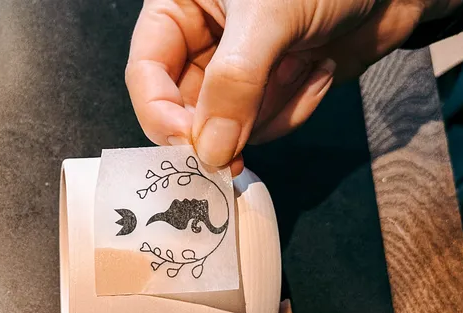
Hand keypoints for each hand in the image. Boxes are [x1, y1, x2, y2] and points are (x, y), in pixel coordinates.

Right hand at [125, 0, 460, 169]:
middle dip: (222, 123)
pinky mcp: (271, 90)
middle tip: (242, 144)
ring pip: (226, 125)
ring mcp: (237, 70)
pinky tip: (317, 71)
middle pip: (183, 107)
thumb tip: (210, 149)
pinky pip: (264, 125)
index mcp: (181, 7)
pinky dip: (293, 109)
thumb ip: (234, 82)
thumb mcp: (270, 16)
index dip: (161, 113)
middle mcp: (202, 39)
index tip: (192, 147)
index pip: (145, 72)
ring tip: (303, 66)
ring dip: (269, 110)